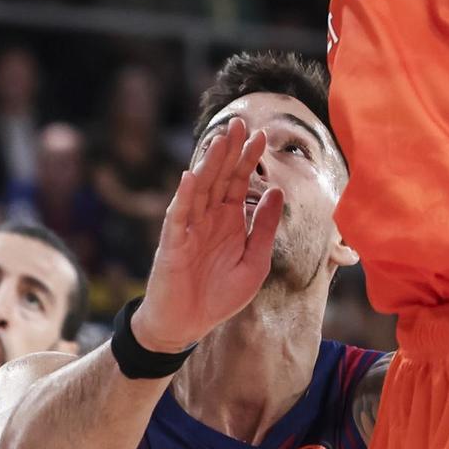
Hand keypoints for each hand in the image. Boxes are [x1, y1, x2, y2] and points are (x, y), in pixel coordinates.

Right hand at [132, 119, 283, 354]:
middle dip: (230, 150)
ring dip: (209, 164)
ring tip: (221, 140)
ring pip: (200, 188)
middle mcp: (209, 216)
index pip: (239, 181)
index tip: (262, 135)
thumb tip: (276, 191)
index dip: (248, 158)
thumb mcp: (253, 264)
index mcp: (229, 219)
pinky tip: (191, 176)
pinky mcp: (173, 242)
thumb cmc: (219, 296)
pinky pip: (179, 214)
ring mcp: (189, 226)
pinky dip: (184, 196)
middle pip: (220, 176)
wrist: (186, 326)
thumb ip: (264, 229)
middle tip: (240, 123)